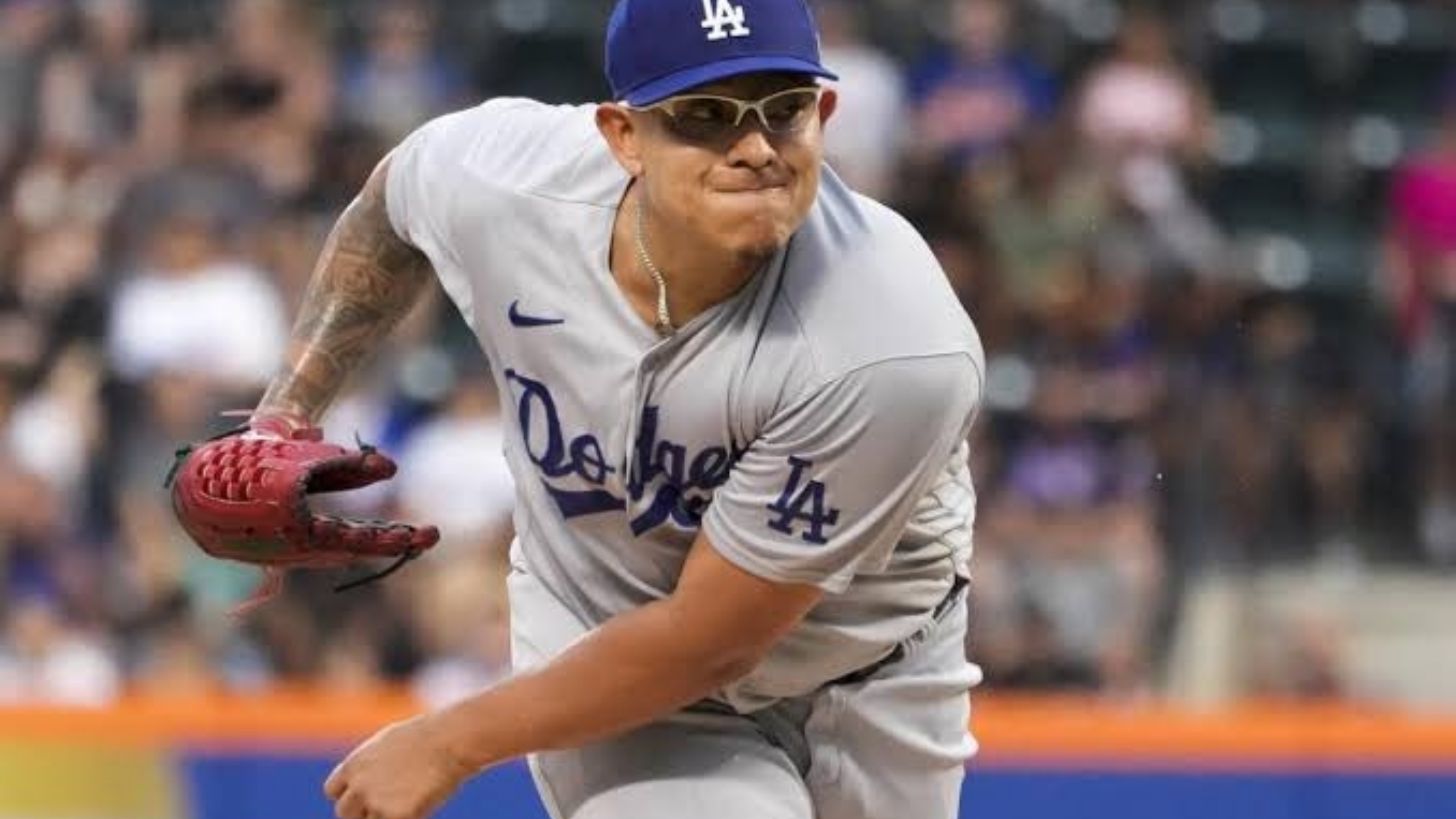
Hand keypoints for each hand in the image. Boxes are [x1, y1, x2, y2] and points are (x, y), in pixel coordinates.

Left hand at [324, 714, 475, 818]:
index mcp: (353, 765)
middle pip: (345, 812)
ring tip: (408, 798)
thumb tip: (365, 778)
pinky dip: (405, 817)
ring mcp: (376, 802)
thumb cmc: (425, 736)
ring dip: (384, 815)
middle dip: (362, 811)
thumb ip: (370, 762)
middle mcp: (359, 785)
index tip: (366, 795)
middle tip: (386, 804)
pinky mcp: (396, 816)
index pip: (333, 792)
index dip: (349, 795)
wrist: (448, 740)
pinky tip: (420, 804)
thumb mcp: (386, 742)